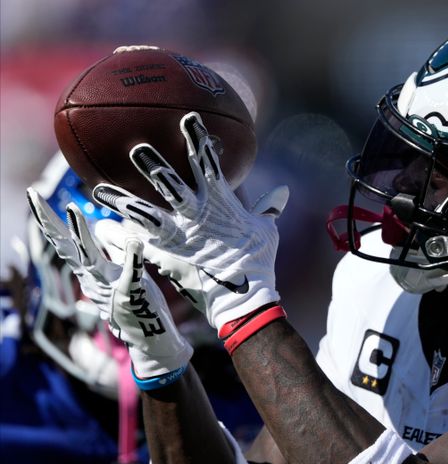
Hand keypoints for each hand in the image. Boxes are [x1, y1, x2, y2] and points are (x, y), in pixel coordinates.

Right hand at [26, 189, 191, 378]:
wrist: (147, 336)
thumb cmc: (134, 303)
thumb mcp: (120, 273)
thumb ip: (113, 252)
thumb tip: (104, 230)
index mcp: (89, 271)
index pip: (63, 242)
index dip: (48, 220)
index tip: (33, 195)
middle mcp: (93, 278)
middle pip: (65, 247)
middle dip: (49, 222)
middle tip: (33, 195)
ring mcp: (110, 286)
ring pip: (90, 258)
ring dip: (80, 234)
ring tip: (72, 208)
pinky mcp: (132, 294)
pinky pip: (132, 275)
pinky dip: (132, 259)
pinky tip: (133, 241)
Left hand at [91, 111, 288, 330]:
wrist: (243, 297)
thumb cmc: (257, 262)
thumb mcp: (266, 231)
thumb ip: (268, 208)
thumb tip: (283, 191)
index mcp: (220, 203)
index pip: (207, 163)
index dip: (197, 139)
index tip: (188, 118)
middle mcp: (196, 214)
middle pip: (170, 184)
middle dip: (153, 165)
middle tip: (136, 149)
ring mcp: (179, 236)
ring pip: (145, 212)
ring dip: (123, 201)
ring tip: (99, 191)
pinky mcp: (167, 257)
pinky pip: (138, 244)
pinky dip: (119, 237)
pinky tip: (101, 230)